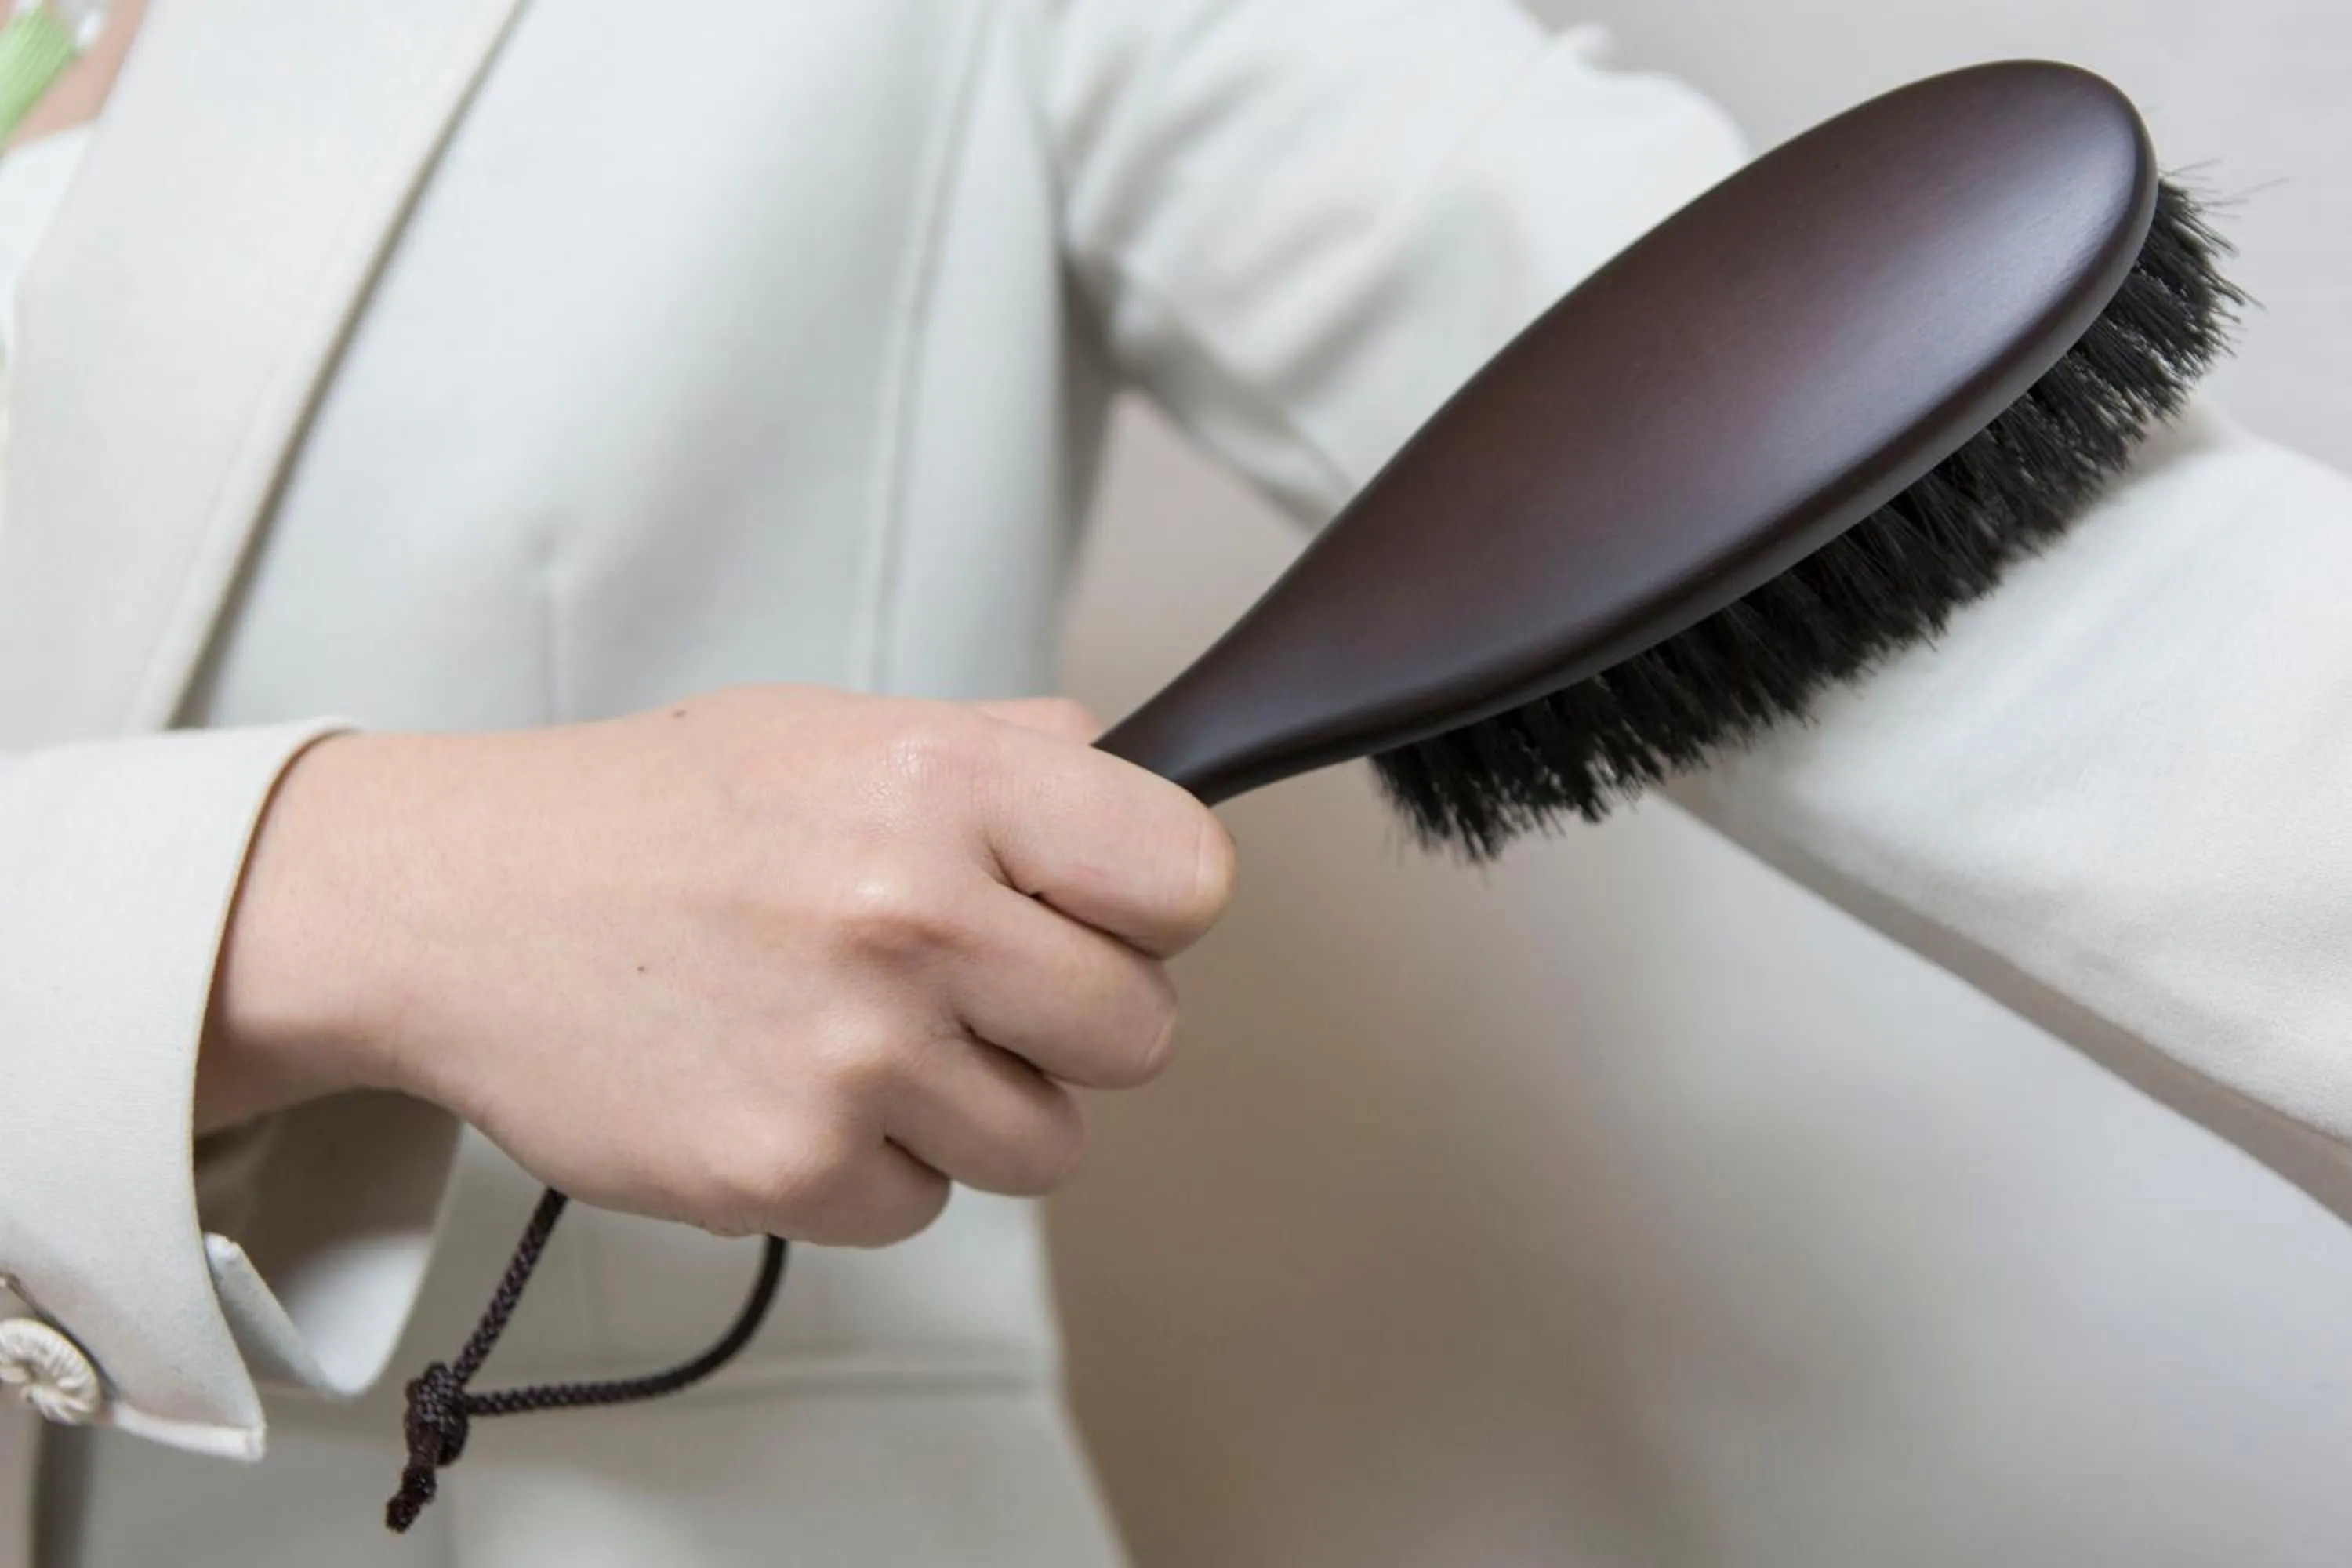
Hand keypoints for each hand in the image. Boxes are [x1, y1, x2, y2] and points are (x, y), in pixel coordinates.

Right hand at [198, 686, 1235, 1245]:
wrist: (455, 907)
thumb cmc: (648, 817)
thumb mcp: (834, 728)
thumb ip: (1004, 751)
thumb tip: (1137, 775)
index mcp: (945, 783)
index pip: (1188, 879)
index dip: (1152, 907)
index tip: (1101, 911)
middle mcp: (913, 914)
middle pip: (1142, 1033)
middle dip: (1070, 1022)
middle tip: (973, 986)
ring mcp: (854, 1054)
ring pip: (1046, 1144)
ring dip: (976, 1106)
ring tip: (864, 1035)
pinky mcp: (788, 1169)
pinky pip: (923, 1205)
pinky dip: (871, 1166)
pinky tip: (788, 1085)